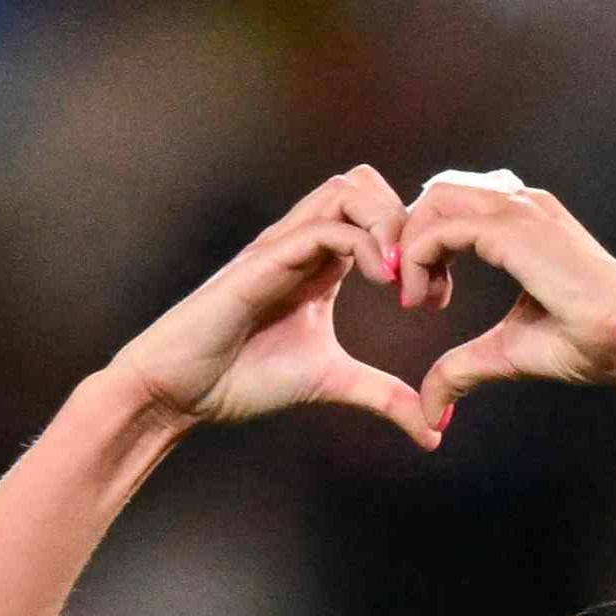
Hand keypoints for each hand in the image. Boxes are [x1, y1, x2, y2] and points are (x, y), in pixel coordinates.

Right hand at [103, 167, 438, 450]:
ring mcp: (282, 247)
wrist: (179, 392)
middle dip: (408, 223)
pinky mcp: (263, 261)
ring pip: (347, 189)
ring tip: (399, 280)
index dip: (419, 245)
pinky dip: (362, 244)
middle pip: (366, 183)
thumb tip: (434, 432)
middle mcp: (302, 243)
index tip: (436, 298)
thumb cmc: (241, 378)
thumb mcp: (332, 383)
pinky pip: (321, 228)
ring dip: (387, 224)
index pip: (378, 214)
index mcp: (320, 262)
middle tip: (421, 285)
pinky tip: (380, 283)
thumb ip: (384, 397)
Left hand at [397, 178, 615, 430]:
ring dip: (409, 245)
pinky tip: (422, 299)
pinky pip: (440, 228)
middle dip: (410, 239)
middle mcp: (522, 204)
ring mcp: (519, 210)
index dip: (426, 246)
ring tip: (414, 297)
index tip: (424, 299)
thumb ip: (462, 368)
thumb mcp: (506, 353)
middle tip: (411, 295)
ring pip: (435, 200)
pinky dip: (416, 258)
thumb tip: (431, 411)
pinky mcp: (513, 229)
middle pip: (438, 193)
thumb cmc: (586, 343)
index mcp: (526, 221)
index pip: (456, 206)